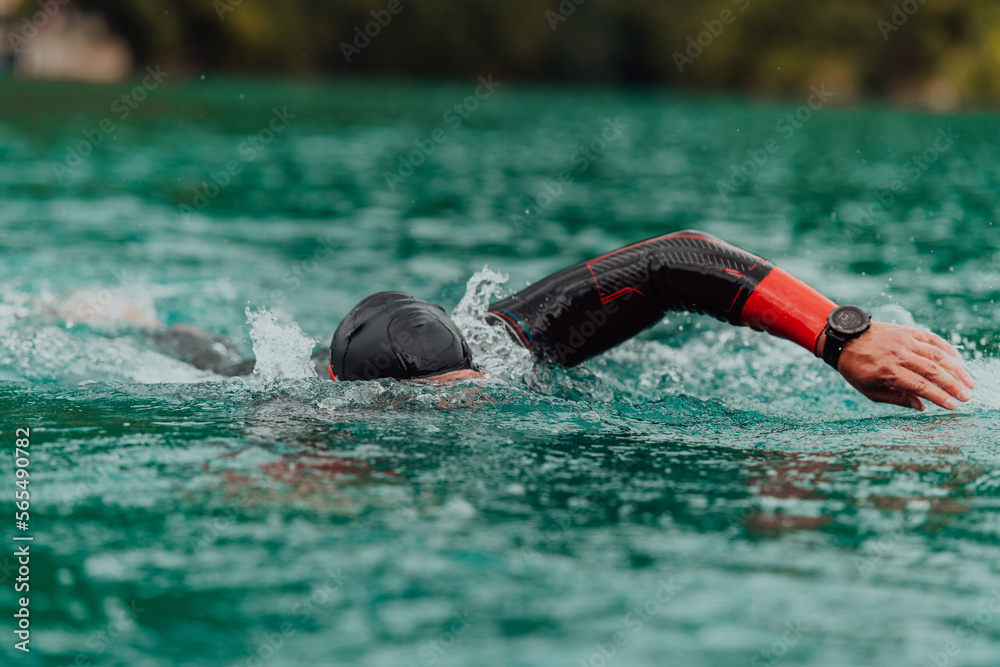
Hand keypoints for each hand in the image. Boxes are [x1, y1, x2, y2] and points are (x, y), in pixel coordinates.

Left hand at [820, 322, 975, 410]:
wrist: (843, 339)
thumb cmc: (855, 369)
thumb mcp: (869, 390)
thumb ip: (897, 399)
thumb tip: (922, 407)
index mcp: (888, 371)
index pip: (921, 386)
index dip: (939, 396)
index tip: (953, 406)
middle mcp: (898, 355)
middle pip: (933, 371)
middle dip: (953, 385)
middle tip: (967, 396)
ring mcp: (904, 341)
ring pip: (937, 355)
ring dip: (956, 369)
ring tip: (968, 382)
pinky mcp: (906, 331)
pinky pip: (932, 338)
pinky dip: (947, 349)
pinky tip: (958, 360)